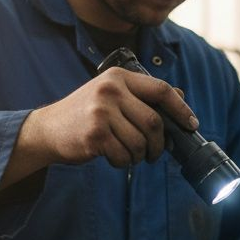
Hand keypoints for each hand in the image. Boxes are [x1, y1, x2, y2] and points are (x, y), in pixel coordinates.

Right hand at [3, 68, 196, 186]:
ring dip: (139, 156)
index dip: (181, 109)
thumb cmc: (86, 114)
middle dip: (159, 144)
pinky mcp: (95, 134)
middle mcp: (110, 90)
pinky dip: (123, 162)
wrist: (48, 129)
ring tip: (128, 154)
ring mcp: (101, 111)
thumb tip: (180, 95)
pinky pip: (124, 155)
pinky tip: (114, 157)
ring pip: (141, 142)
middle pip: (154, 122)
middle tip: (154, 153)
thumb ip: (142, 95)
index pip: (161, 90)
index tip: (191, 124)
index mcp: (119, 77)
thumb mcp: (112, 95)